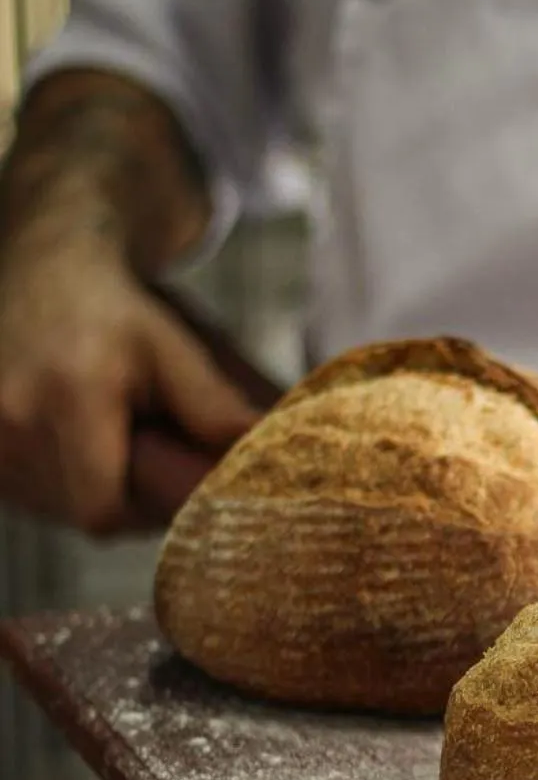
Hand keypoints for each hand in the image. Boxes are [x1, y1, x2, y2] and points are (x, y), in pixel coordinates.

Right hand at [0, 226, 257, 534]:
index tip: (166, 484)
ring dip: (88, 487)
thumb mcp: (173, 349)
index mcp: (69, 397)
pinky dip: (55, 478)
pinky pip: (25, 490)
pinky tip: (72, 438)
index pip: (104, 512)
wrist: (46, 265)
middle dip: (122, 499)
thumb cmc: (116, 310)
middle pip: (81, 515)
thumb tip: (270, 457)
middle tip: (145, 455)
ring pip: (52, 507)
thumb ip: (215, 409)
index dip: (144, 514)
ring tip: (106, 437)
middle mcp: (13, 419)